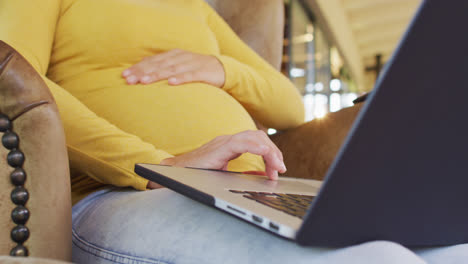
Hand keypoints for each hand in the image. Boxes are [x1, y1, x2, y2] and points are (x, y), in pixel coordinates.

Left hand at [122, 49, 224, 86]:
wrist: (222, 69)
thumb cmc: (196, 69)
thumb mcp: (178, 65)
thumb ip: (162, 66)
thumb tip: (142, 69)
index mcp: (173, 55)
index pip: (152, 61)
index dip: (138, 68)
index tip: (125, 76)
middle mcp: (180, 57)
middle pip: (158, 65)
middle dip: (143, 72)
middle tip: (130, 80)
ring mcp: (191, 64)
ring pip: (171, 70)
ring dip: (157, 75)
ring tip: (145, 81)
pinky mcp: (202, 73)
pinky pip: (190, 76)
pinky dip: (180, 79)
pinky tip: (171, 83)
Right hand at [160, 130, 285, 179]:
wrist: (175, 172)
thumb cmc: (196, 172)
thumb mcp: (225, 174)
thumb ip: (243, 174)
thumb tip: (261, 176)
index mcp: (231, 145)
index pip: (258, 141)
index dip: (272, 153)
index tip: (278, 170)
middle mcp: (228, 140)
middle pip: (259, 137)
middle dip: (274, 152)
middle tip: (280, 170)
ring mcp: (223, 142)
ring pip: (254, 137)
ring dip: (269, 151)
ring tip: (276, 166)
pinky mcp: (219, 148)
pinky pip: (241, 142)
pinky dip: (256, 147)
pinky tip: (265, 154)